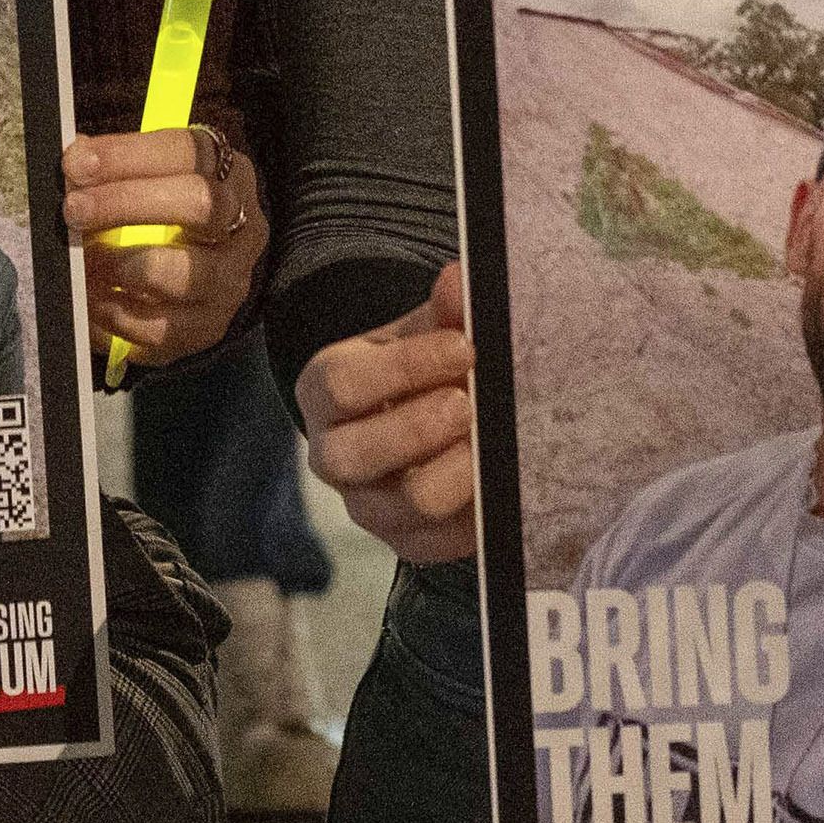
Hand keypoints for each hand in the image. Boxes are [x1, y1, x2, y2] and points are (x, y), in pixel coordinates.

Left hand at [66, 120, 263, 368]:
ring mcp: (229, 280)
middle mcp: (242, 225)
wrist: (189, 283)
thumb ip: (112, 169)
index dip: (128, 156)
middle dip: (127, 203)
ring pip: (186, 273)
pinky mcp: (207, 328)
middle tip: (73, 210)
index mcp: (228, 173)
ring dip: (123, 266)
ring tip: (83, 262)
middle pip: (199, 204)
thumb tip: (74, 163)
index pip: (186, 152)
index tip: (75, 164)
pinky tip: (90, 299)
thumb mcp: (147, 181)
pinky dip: (115, 313)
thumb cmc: (160, 216)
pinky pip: (161, 327)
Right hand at [296, 267, 480, 568]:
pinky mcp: (404, 543)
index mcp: (323, 390)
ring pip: (404, 504)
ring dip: (455, 474)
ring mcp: (365, 506)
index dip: (405, 368)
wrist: (415, 419)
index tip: (464, 348)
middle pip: (356, 454)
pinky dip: (475, 516)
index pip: (343, 385)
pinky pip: (438, 543)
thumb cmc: (417, 370)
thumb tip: (459, 280)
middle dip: (418, 430)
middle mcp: (332, 454)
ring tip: (491, 445)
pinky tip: (500, 483)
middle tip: (469, 406)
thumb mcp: (421, 333)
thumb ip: (441, 310)